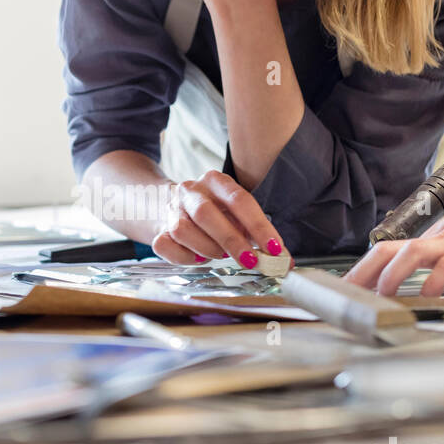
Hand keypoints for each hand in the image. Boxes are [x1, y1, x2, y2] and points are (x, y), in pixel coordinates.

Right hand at [153, 170, 287, 267]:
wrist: (170, 206)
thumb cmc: (215, 214)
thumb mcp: (237, 216)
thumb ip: (259, 236)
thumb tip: (286, 263)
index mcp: (216, 181)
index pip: (240, 200)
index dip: (258, 226)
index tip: (274, 249)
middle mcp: (191, 190)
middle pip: (207, 213)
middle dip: (231, 240)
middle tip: (250, 261)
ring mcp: (171, 209)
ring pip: (183, 230)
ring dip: (207, 249)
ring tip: (219, 255)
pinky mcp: (157, 229)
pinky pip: (166, 246)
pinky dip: (184, 257)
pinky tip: (197, 258)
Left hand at [344, 149, 443, 296]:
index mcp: (438, 239)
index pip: (391, 252)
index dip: (368, 269)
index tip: (351, 286)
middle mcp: (440, 238)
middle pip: (389, 249)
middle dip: (364, 271)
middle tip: (346, 291)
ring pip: (412, 252)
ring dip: (393, 273)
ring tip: (382, 292)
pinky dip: (436, 278)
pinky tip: (427, 292)